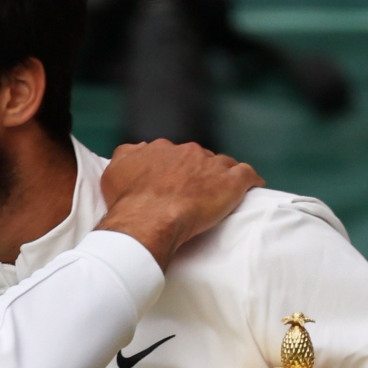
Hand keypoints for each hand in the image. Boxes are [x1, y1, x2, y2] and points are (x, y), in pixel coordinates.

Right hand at [95, 140, 261, 267]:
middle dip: (198, 170)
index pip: (172, 153)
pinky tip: (254, 186)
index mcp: (161, 149)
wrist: (149, 219)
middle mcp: (187, 152)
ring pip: (223, 164)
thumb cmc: (129, 201)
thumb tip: (136, 149)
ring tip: (222, 190)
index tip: (173, 182)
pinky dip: (251, 180)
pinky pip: (247, 175)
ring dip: (222, 174)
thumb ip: (126, 156)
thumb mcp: (113, 172)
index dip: (174, 167)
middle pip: (198, 157)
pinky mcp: (231, 183)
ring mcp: (211, 166)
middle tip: (195, 191)